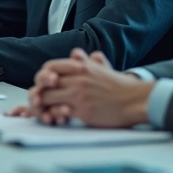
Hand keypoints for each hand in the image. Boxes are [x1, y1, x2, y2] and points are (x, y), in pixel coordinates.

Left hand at [28, 49, 152, 127]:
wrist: (134, 100)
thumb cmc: (119, 87)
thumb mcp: (101, 68)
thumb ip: (87, 61)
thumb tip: (75, 54)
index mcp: (81, 67)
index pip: (50, 67)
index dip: (43, 75)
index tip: (45, 83)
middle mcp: (77, 79)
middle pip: (45, 83)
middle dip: (38, 92)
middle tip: (37, 100)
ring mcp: (78, 95)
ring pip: (48, 98)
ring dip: (42, 105)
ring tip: (42, 110)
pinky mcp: (82, 111)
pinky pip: (57, 112)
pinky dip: (52, 115)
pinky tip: (53, 118)